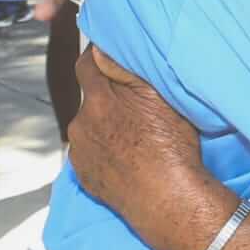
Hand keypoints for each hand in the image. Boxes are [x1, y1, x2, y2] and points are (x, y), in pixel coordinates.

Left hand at [68, 45, 204, 238]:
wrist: (167, 199)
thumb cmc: (170, 147)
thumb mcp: (158, 98)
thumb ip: (124, 70)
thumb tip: (100, 50)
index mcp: (98, 101)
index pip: (86, 65)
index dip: (96, 57)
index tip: (107, 57)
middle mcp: (81, 124)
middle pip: (90, 99)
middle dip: (107, 98)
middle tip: (135, 108)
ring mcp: (80, 153)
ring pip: (89, 127)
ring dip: (104, 126)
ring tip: (133, 137)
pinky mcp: (84, 176)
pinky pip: (89, 153)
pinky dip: (103, 151)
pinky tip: (126, 157)